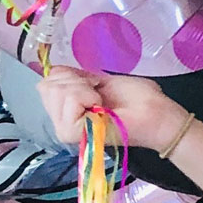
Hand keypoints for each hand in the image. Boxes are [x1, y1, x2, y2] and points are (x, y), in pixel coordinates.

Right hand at [36, 70, 186, 153]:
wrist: (157, 113)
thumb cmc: (136, 98)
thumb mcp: (101, 81)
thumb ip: (75, 78)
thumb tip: (52, 69)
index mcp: (65, 109)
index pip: (45, 83)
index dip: (68, 75)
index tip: (94, 83)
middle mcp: (60, 121)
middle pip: (46, 86)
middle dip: (75, 80)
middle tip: (98, 92)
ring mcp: (64, 129)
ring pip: (55, 91)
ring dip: (83, 88)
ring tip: (101, 100)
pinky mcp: (72, 133)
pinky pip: (69, 100)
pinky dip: (87, 96)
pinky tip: (101, 106)